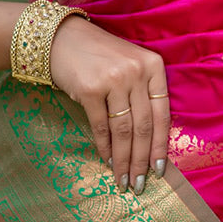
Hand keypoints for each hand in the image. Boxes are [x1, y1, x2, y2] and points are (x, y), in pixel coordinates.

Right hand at [50, 16, 169, 193]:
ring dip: (123, 160)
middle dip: (141, 161)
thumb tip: (149, 145)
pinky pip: (101, 127)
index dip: (160, 147)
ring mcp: (113, 79)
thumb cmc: (99, 57)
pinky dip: (105, 147)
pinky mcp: (90, 89)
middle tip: (139, 184)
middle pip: (143, 127)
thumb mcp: (129, 67)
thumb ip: (143, 95)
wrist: (60, 37)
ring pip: (123, 131)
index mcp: (153, 66)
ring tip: (123, 180)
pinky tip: (107, 161)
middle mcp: (136, 71)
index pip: (162, 115)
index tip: (159, 171)